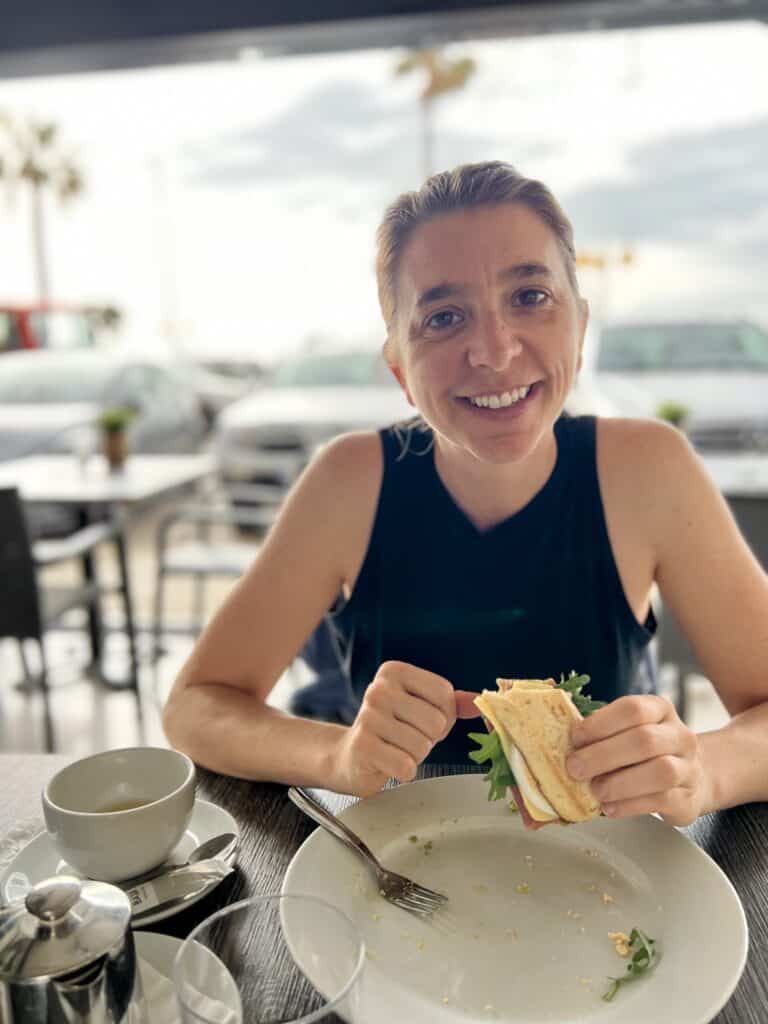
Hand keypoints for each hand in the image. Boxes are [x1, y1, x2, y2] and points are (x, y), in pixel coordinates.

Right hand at [333, 660, 478, 797]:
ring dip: (416, 756)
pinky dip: (403, 771)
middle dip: (429, 738)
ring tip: (397, 749)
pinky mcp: (363, 746)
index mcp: (395, 671)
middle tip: (408, 737)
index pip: (444, 693)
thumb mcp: (421, 707)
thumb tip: (478, 702)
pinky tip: (388, 762)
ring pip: (422, 746)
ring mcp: (368, 717)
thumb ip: (452, 703)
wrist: (352, 755)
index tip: (423, 719)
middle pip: (436, 722)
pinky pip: (406, 766)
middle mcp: (379, 689)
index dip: (444, 715)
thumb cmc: (393, 729)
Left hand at [566, 695, 711, 826]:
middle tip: (575, 768)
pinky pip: (661, 801)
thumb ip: (602, 733)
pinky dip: (630, 805)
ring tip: (596, 790)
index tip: (575, 737)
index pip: (632, 709)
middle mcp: (679, 735)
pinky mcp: (687, 798)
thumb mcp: (628, 732)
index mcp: (659, 710)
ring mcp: (688, 767)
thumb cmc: (645, 753)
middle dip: (603, 755)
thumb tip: (562, 742)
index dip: (600, 723)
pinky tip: (610, 807)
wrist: (690, 779)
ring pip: (661, 771)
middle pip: (645, 740)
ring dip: (620, 783)